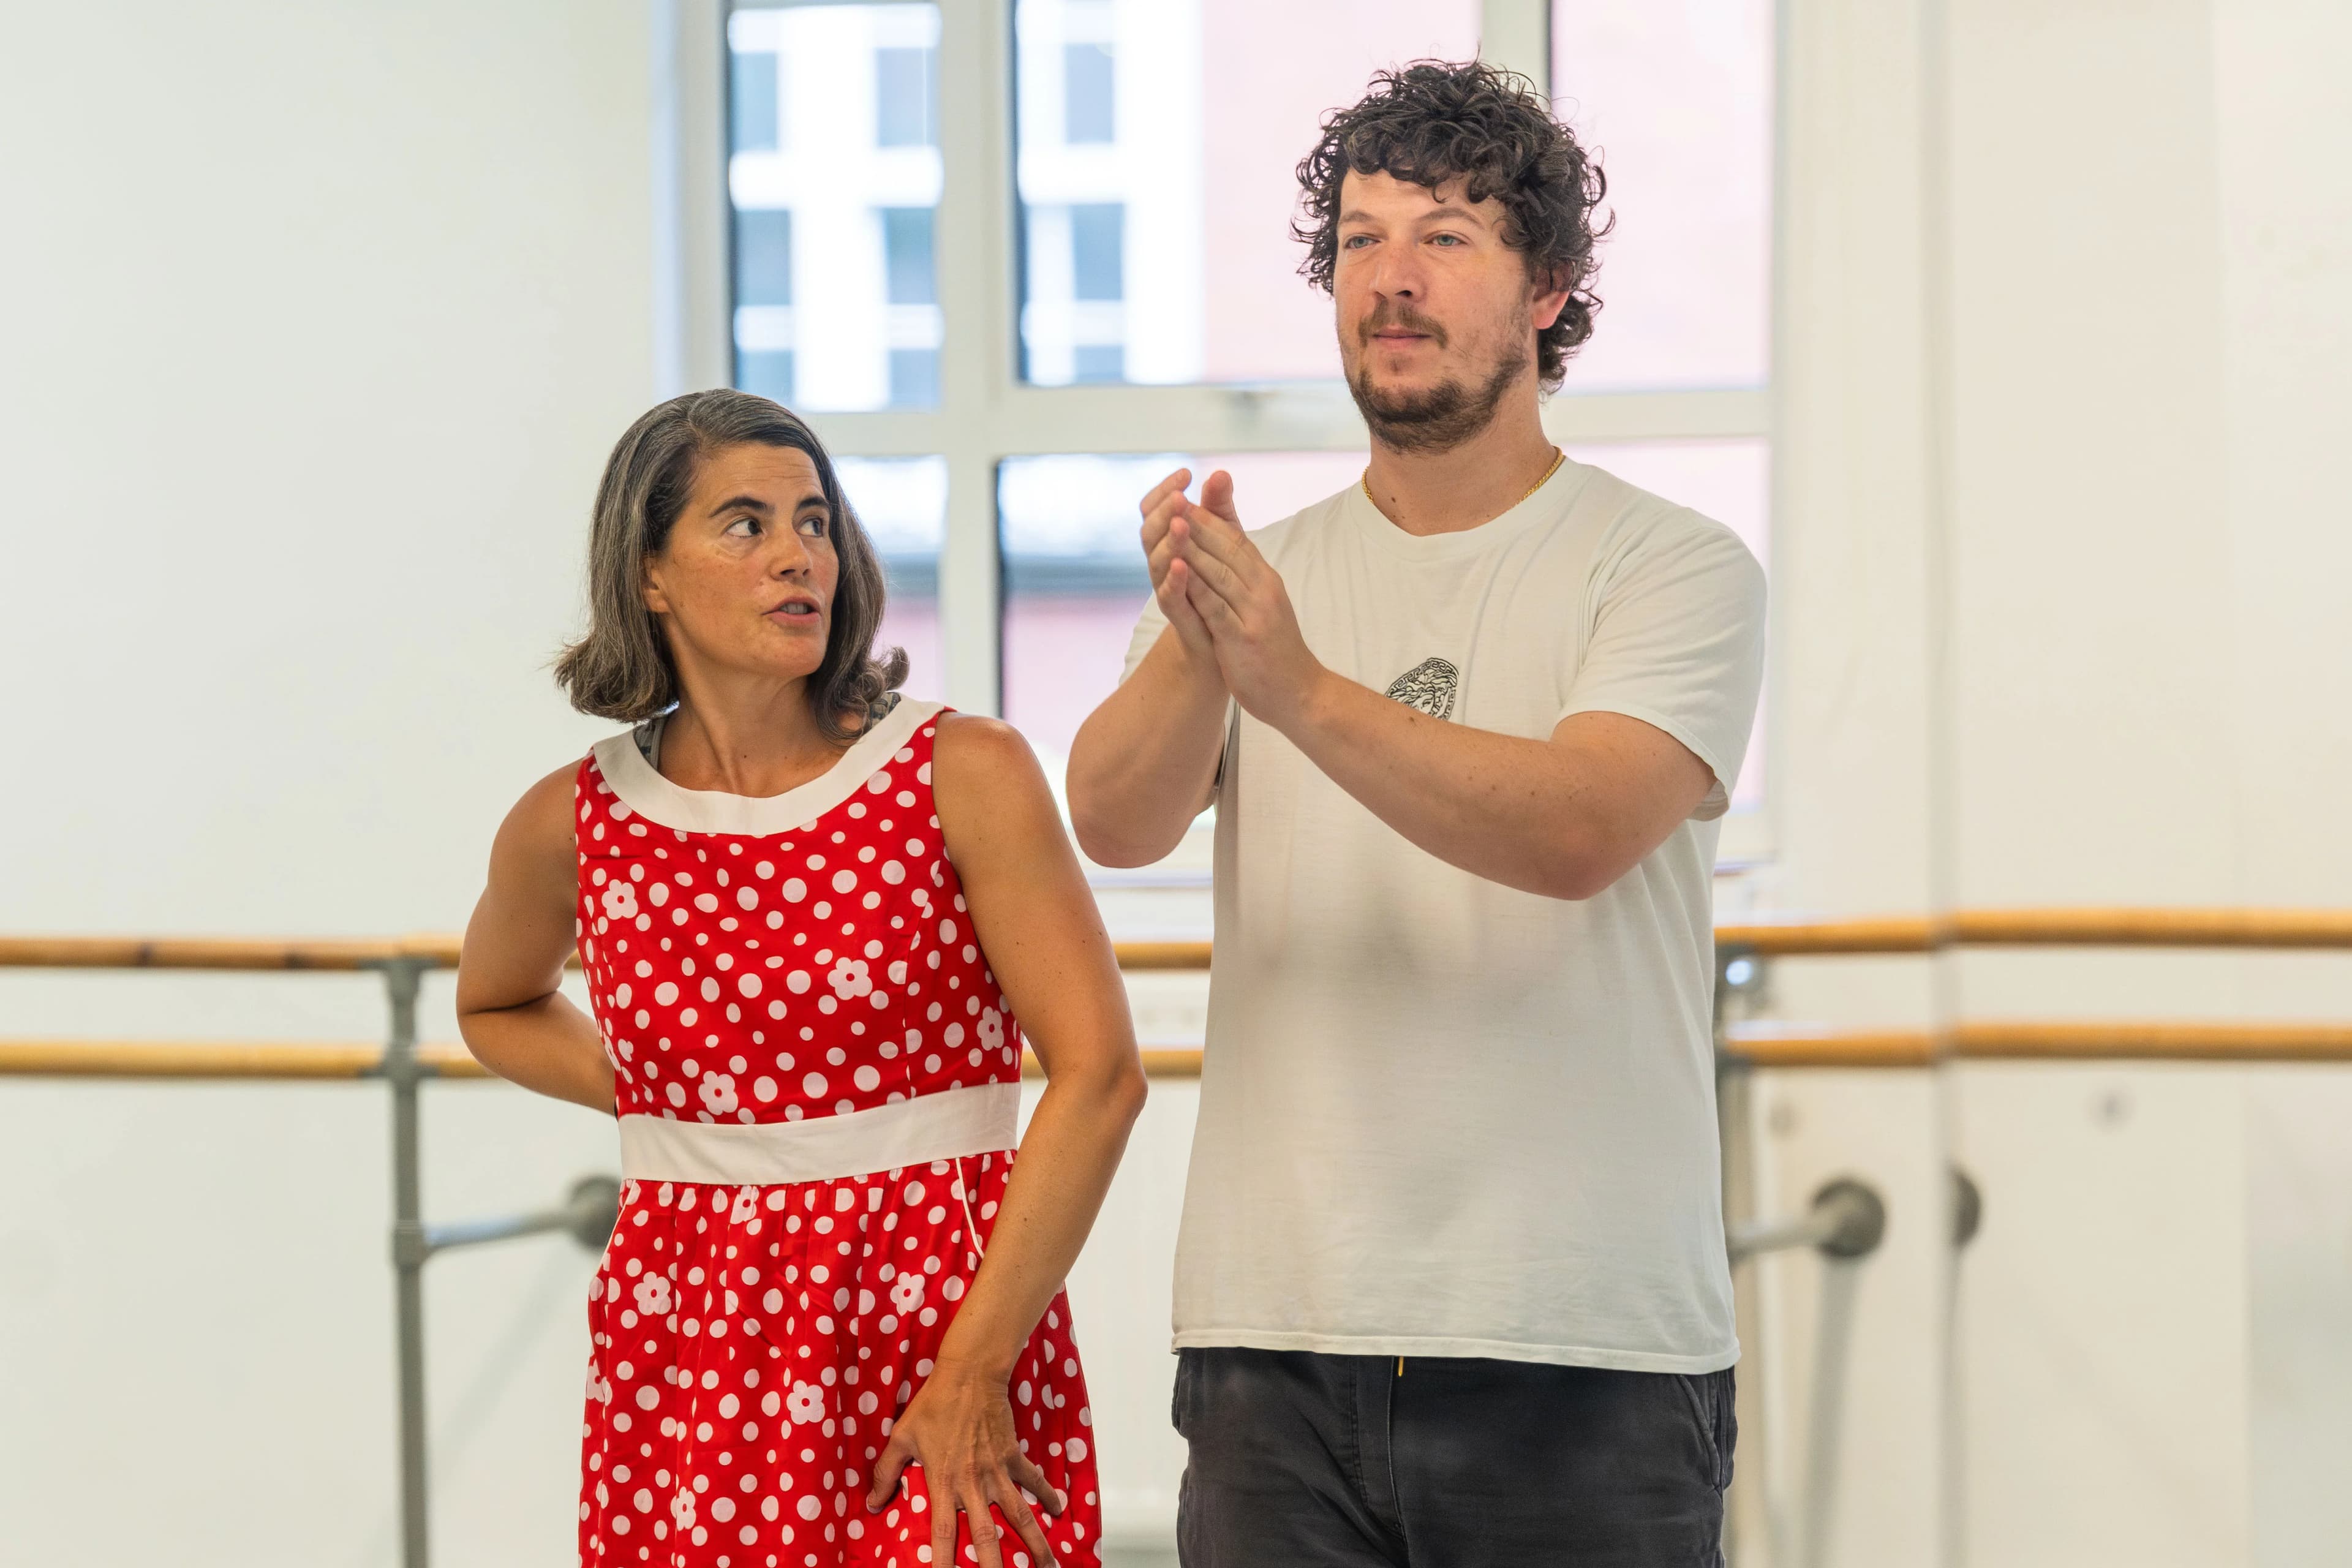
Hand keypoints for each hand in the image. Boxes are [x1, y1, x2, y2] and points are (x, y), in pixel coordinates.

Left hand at [865, 1360, 1063, 1567]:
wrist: (969, 1375)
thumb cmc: (933, 1405)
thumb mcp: (902, 1438)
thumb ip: (886, 1473)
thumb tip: (873, 1504)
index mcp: (943, 1483)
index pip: (942, 1533)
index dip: (942, 1562)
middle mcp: (973, 1484)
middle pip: (986, 1535)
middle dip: (995, 1566)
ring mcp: (998, 1472)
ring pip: (1020, 1515)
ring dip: (1035, 1543)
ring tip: (1049, 1567)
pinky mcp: (1014, 1456)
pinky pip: (1034, 1481)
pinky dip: (1048, 1495)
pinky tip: (1059, 1511)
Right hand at [1138, 467, 1217, 664]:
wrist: (1224, 640)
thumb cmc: (1218, 586)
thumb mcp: (1223, 541)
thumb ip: (1218, 511)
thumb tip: (1221, 473)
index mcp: (1169, 541)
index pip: (1155, 509)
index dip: (1165, 490)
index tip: (1186, 472)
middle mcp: (1162, 563)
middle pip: (1150, 531)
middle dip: (1164, 512)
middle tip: (1180, 496)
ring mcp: (1167, 589)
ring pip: (1156, 562)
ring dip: (1168, 542)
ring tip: (1180, 524)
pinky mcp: (1178, 615)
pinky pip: (1168, 596)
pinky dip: (1173, 581)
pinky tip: (1182, 565)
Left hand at [1166, 480, 1326, 731]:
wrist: (1300, 693)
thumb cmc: (1276, 650)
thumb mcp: (1264, 607)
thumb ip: (1245, 580)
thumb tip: (1226, 556)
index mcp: (1266, 580)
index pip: (1237, 540)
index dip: (1210, 519)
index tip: (1185, 499)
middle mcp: (1262, 590)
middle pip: (1226, 549)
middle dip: (1198, 523)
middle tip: (1172, 499)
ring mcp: (1253, 613)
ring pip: (1218, 573)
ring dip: (1192, 548)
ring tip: (1170, 524)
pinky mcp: (1241, 638)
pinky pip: (1214, 608)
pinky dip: (1195, 589)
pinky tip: (1176, 572)